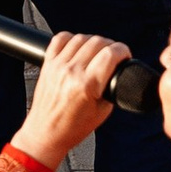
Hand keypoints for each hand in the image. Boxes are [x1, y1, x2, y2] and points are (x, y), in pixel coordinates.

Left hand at [12, 32, 128, 170]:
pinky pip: (60, 39)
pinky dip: (72, 39)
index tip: (124, 55)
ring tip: (96, 53)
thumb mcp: (103, 111)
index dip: (123, 51)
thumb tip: (117, 70)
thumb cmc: (72, 127)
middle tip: (113, 56)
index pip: (110, 53)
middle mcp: (71, 72)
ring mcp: (58, 66)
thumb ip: (112, 87)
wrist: (46, 133)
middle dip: (111, 46)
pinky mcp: (47, 64)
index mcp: (87, 85)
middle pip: (98, 41)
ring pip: (81, 38)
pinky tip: (77, 48)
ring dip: (93, 42)